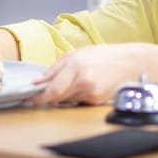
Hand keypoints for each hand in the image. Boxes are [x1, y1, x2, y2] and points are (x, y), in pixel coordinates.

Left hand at [27, 43, 147, 106]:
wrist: (129, 63)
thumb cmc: (101, 55)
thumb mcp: (74, 55)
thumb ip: (53, 70)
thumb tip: (36, 82)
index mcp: (75, 67)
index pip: (52, 90)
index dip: (38, 98)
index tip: (28, 100)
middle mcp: (83, 82)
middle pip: (57, 98)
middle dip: (48, 96)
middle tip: (42, 91)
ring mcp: (91, 94)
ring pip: (66, 100)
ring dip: (62, 95)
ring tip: (71, 81)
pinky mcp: (96, 102)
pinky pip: (77, 102)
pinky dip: (75, 96)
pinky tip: (83, 86)